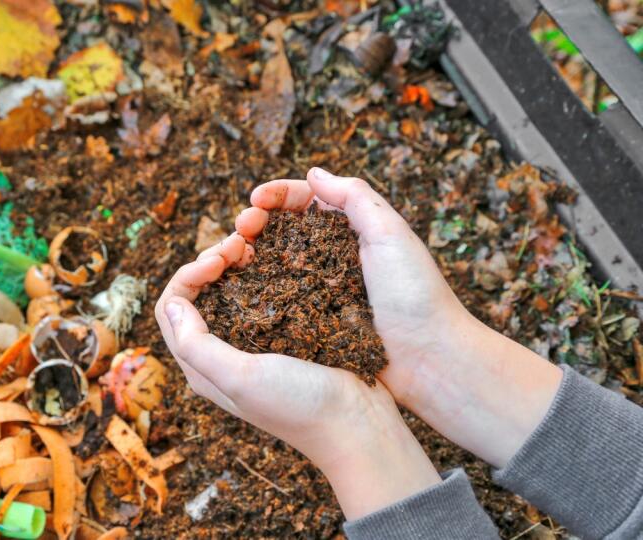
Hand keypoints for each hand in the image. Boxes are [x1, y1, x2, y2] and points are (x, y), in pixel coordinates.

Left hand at [154, 234, 440, 518]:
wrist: (359, 424)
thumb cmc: (299, 406)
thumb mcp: (241, 378)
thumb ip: (198, 345)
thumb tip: (173, 304)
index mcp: (202, 367)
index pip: (172, 308)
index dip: (188, 275)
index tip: (219, 260)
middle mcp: (222, 354)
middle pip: (197, 294)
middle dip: (211, 261)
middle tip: (239, 244)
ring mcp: (255, 343)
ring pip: (229, 289)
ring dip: (236, 262)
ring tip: (256, 244)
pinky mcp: (285, 334)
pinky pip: (263, 293)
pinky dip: (264, 271)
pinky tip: (279, 258)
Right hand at [237, 167, 562, 467]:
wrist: (429, 360)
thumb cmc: (416, 295)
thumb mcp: (391, 234)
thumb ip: (355, 198)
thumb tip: (313, 173)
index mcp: (354, 230)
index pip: (306, 201)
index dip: (277, 196)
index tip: (255, 200)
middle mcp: (333, 256)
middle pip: (283, 229)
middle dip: (256, 222)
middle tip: (240, 228)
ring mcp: (320, 290)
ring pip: (275, 262)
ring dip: (250, 253)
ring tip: (233, 254)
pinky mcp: (313, 322)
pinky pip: (279, 299)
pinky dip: (257, 288)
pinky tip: (241, 286)